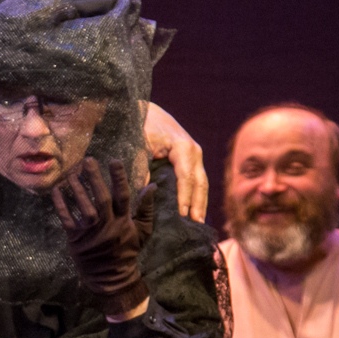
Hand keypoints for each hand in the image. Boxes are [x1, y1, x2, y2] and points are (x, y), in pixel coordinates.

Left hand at [50, 156, 156, 320]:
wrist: (110, 277)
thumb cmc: (127, 251)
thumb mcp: (143, 231)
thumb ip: (146, 209)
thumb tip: (152, 186)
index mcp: (124, 222)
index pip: (122, 196)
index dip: (118, 178)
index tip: (114, 161)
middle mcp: (107, 226)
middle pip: (101, 198)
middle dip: (94, 178)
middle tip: (87, 160)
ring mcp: (90, 233)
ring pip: (83, 207)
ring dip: (77, 189)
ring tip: (72, 172)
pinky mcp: (75, 239)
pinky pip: (66, 220)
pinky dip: (61, 205)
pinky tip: (56, 190)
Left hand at [139, 102, 207, 220]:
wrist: (147, 112)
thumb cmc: (140, 127)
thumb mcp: (137, 145)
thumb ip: (141, 167)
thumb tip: (146, 191)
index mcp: (183, 147)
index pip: (186, 177)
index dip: (185, 197)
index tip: (183, 215)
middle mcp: (194, 152)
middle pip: (199, 183)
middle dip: (198, 204)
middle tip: (196, 225)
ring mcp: (195, 156)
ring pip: (201, 183)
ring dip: (200, 203)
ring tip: (197, 223)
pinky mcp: (191, 160)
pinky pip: (196, 180)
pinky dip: (196, 196)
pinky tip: (194, 211)